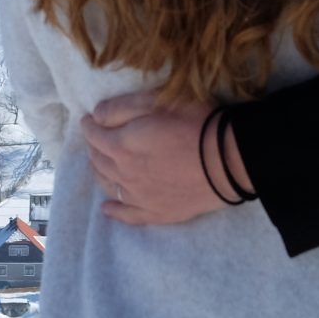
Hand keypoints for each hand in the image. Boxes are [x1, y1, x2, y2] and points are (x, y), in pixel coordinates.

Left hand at [81, 91, 242, 224]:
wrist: (228, 161)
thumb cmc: (195, 124)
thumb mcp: (157, 102)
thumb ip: (122, 108)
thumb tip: (96, 115)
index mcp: (121, 146)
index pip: (94, 135)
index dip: (89, 125)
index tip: (89, 120)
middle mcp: (124, 174)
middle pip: (98, 161)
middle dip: (94, 147)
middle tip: (98, 138)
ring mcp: (140, 197)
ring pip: (109, 185)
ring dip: (100, 172)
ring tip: (101, 163)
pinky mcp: (158, 213)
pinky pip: (128, 215)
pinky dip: (114, 211)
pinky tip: (107, 208)